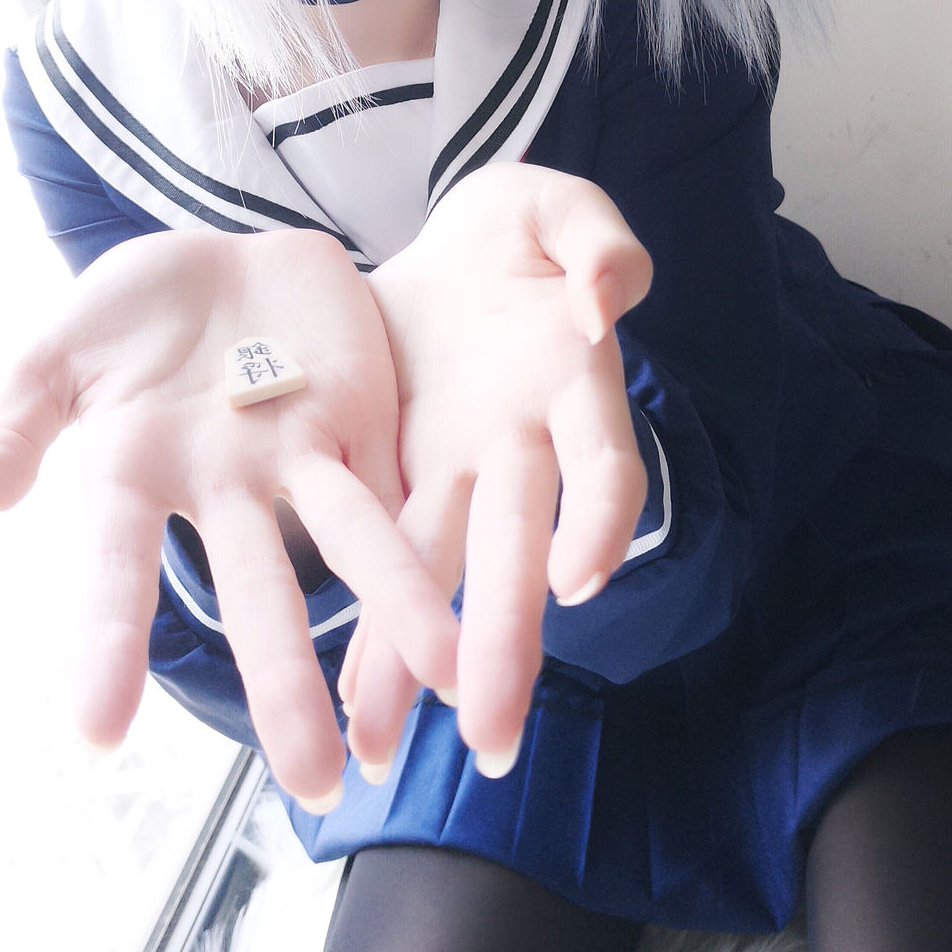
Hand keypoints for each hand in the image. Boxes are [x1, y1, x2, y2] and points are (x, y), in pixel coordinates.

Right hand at [0, 228, 458, 805]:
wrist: (223, 255)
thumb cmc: (130, 313)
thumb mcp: (60, 347)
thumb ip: (20, 413)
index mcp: (140, 474)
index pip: (119, 570)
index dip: (109, 643)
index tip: (98, 733)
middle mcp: (229, 488)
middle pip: (261, 595)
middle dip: (288, 685)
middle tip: (317, 785)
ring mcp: (303, 456)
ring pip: (357, 542)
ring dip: (399, 609)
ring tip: (449, 676)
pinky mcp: (365, 416)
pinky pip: (403, 477)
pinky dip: (437, 525)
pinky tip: (483, 576)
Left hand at [343, 163, 652, 777]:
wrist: (457, 245)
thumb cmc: (522, 230)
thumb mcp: (560, 205)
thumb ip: (596, 239)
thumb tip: (605, 296)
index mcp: (570, 383)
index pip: (602, 462)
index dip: (598, 518)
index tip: (578, 578)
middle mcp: (520, 445)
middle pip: (517, 548)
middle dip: (502, 639)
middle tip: (487, 738)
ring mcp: (460, 467)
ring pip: (444, 572)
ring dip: (420, 661)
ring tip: (380, 746)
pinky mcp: (400, 471)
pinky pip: (387, 555)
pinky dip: (374, 625)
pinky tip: (346, 698)